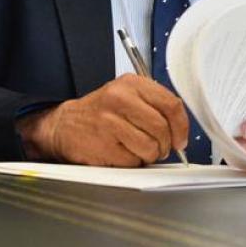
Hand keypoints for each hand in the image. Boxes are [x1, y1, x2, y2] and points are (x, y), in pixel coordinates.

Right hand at [16, 74, 188, 166]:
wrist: (63, 125)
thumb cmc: (100, 112)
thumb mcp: (127, 96)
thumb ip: (155, 106)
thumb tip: (180, 129)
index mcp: (131, 84)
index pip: (171, 104)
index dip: (181, 126)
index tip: (180, 139)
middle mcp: (120, 99)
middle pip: (162, 128)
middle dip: (165, 144)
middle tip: (159, 148)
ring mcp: (110, 122)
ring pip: (150, 146)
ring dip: (149, 155)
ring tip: (138, 150)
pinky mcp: (103, 145)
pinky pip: (133, 161)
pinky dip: (133, 162)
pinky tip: (122, 154)